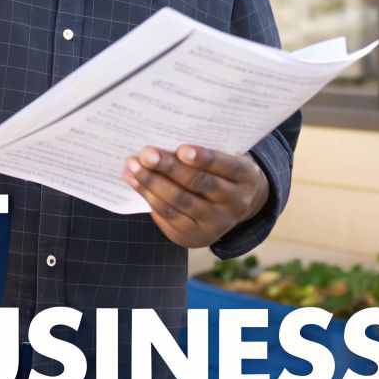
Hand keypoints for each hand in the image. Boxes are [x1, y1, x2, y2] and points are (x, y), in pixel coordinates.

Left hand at [124, 144, 268, 248]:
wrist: (233, 209)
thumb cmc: (223, 172)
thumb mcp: (226, 160)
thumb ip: (205, 153)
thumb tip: (165, 142)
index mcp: (246, 178)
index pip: (226, 166)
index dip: (204, 158)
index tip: (182, 148)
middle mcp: (234, 203)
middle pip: (199, 184)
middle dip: (169, 168)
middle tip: (146, 153)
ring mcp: (215, 223)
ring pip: (180, 201)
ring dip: (152, 183)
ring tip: (132, 166)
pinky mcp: (195, 236)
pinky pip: (169, 215)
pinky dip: (149, 197)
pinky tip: (134, 181)